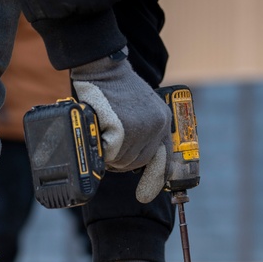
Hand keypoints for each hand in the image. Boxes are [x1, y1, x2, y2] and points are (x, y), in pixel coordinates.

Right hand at [71, 48, 171, 202]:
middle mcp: (158, 125)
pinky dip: (102, 148)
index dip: (154, 178)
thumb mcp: (138, 107)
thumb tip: (131, 159)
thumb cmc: (114, 87)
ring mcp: (143, 128)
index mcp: (163, 120)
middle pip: (138, 162)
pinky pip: (112, 153)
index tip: (146, 195)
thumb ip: (141, 129)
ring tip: (102, 137)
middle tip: (107, 148)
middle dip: (121, 161)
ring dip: (110, 155)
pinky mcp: (126, 128)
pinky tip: (99, 133)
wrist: (103, 66)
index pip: (163, 158)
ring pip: (123, 161)